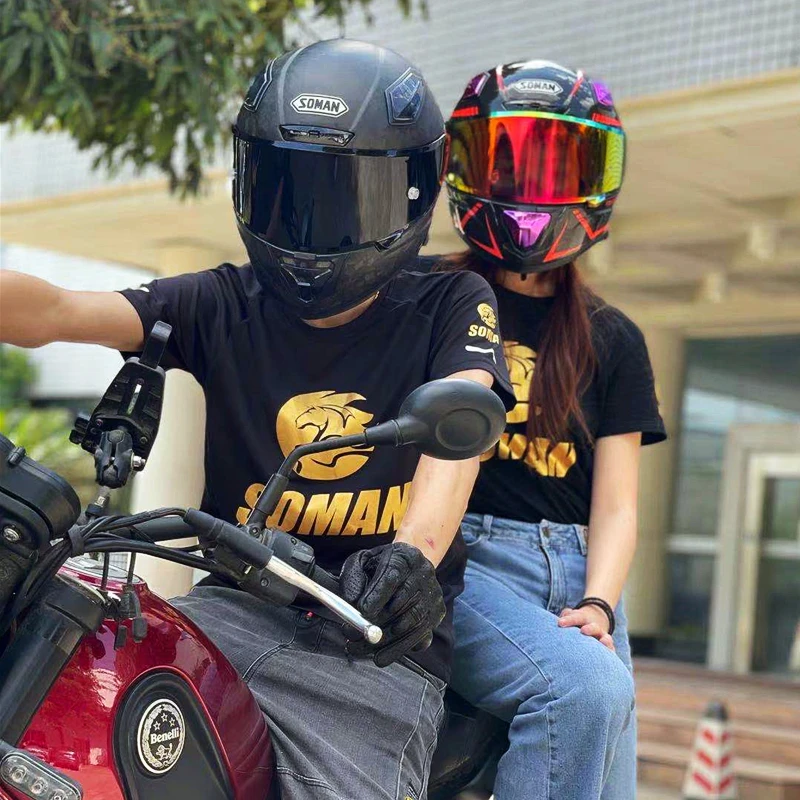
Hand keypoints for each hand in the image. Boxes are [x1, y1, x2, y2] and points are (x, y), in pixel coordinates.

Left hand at [340, 542, 445, 667]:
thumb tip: (351, 602)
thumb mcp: (362, 561)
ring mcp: (434, 595)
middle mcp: (424, 574)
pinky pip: (421, 636)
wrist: (410, 566)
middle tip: (351, 636)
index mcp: (404, 556)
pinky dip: (400, 648)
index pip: (392, 575)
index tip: (362, 611)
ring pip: (412, 624)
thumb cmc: (380, 565)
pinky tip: (381, 654)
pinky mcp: (437, 613)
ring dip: (385, 642)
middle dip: (375, 624)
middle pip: (402, 604)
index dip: (378, 595)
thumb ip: (353, 577)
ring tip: (359, 649)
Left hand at [558, 604, 615, 651]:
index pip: (577, 617)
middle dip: (590, 628)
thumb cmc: (575, 624)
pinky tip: (609, 658)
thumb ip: (566, 617)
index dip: (569, 620)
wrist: (591, 626)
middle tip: (583, 630)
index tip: (560, 623)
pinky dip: (611, 653)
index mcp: (583, 619)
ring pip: (606, 638)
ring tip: (603, 641)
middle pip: (594, 627)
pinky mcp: (608, 649)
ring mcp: (602, 638)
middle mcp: (595, 628)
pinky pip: (611, 651)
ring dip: (605, 640)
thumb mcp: (570, 618)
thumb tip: (561, 620)